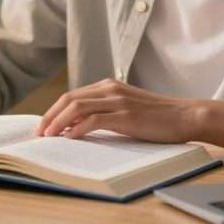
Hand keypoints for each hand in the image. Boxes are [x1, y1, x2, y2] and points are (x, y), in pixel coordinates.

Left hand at [35, 78, 201, 142]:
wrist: (185, 116)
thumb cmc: (157, 117)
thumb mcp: (126, 109)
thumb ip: (104, 112)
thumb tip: (76, 126)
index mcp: (108, 86)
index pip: (72, 95)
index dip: (54, 110)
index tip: (43, 125)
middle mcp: (110, 89)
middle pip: (69, 99)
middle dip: (50, 116)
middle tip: (39, 133)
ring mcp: (118, 101)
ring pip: (77, 107)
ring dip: (59, 122)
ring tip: (49, 136)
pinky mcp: (126, 115)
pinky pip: (94, 120)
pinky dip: (78, 129)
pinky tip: (70, 138)